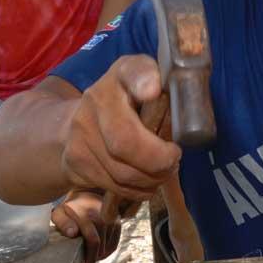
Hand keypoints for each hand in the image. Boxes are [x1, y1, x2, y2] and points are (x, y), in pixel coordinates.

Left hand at [52, 190, 121, 262]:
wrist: (86, 192)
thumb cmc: (70, 207)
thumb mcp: (59, 213)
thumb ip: (63, 223)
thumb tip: (72, 233)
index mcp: (87, 215)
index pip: (93, 240)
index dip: (90, 256)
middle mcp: (102, 216)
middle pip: (102, 245)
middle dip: (95, 257)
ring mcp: (112, 218)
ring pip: (109, 245)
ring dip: (102, 254)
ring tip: (93, 258)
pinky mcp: (117, 221)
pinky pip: (115, 241)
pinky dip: (109, 250)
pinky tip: (101, 253)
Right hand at [62, 55, 180, 204]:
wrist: (72, 127)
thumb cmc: (126, 105)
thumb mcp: (147, 86)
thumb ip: (168, 88)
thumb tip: (191, 91)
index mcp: (121, 76)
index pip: (132, 73)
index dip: (142, 81)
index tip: (153, 91)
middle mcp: (95, 101)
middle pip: (125, 141)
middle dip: (158, 160)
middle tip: (174, 160)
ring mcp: (80, 133)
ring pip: (123, 172)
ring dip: (152, 179)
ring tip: (164, 171)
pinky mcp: (75, 162)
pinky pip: (114, 186)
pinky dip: (138, 189)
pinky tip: (146, 180)